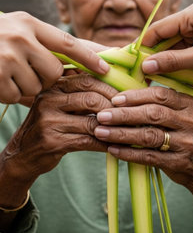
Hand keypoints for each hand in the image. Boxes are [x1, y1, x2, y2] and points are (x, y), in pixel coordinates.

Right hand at [0, 11, 109, 102]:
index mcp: (29, 23)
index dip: (89, 56)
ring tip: (10, 72)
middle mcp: (19, 38)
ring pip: (36, 86)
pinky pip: (16, 95)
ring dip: (27, 86)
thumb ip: (50, 42)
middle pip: (54, 71)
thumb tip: (91, 55)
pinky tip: (0, 80)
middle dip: (48, 77)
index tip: (105, 68)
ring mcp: (5, 57)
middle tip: (31, 70)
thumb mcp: (21, 29)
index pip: (67, 42)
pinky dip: (10, 93)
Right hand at [0, 73, 116, 194]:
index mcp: (54, 86)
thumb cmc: (50, 125)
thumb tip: (118, 88)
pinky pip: (87, 141)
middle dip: (114, 108)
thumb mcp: (60, 103)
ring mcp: (49, 120)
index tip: (126, 97)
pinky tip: (114, 145)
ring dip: (113, 127)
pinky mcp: (52, 141)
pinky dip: (104, 143)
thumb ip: (81, 93)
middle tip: (129, 115)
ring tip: (126, 131)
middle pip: (91, 98)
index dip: (110, 88)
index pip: (88, 79)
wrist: (23, 153)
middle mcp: (49, 99)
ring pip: (92, 121)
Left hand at [95, 86, 192, 213]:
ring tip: (101, 131)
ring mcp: (187, 143)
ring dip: (122, 133)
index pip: (160, 94)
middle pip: (153, 114)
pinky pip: (149, 157)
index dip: (135, 96)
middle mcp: (192, 122)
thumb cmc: (185, 134)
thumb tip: (124, 87)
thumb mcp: (182, 114)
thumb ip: (161, 102)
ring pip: (149, 135)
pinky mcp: (180, 163)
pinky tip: (113, 150)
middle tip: (102, 114)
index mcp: (190, 104)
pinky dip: (129, 153)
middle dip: (124, 114)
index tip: (114, 99)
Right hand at [141, 3, 192, 76]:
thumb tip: (146, 66)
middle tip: (141, 76)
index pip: (158, 29)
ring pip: (172, 49)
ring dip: (166, 64)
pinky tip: (170, 78)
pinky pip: (183, 55)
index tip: (132, 63)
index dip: (143, 46)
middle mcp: (191, 21)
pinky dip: (177, 66)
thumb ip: (174, 61)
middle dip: (154, 57)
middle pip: (164, 39)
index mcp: (190, 15)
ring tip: (153, 80)